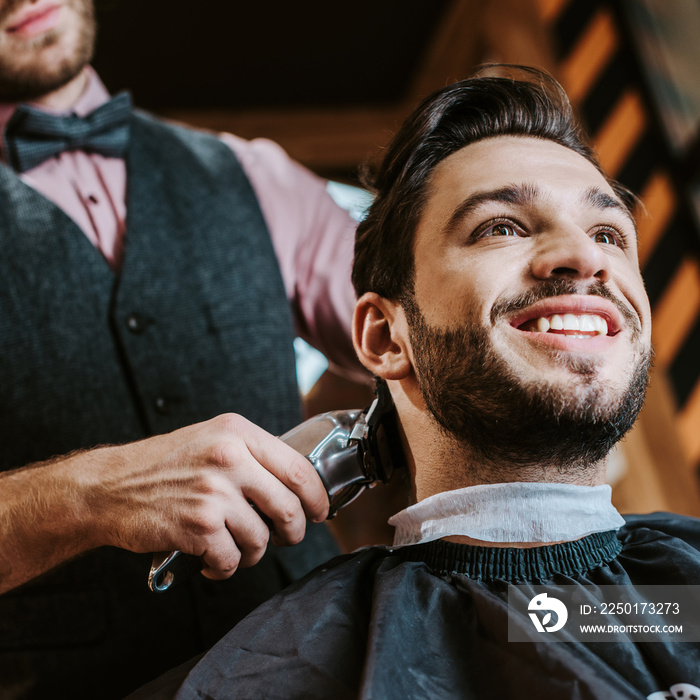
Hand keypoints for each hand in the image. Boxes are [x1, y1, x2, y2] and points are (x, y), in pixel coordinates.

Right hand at [82, 414, 328, 579]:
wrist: (108, 487)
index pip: (298, 467)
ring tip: (234, 548)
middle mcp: (230, 458)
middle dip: (292, 532)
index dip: (317, 496)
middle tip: (284, 538)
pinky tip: (211, 561)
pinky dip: (225, 568)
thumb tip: (294, 484)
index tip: (319, 512)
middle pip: (289, 507)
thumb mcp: (210, 440)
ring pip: (262, 539)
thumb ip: (250, 455)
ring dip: (252, 553)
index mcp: (237, 432)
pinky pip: (232, 560)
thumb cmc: (159, 466)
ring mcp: (214, 492)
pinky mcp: (199, 526)